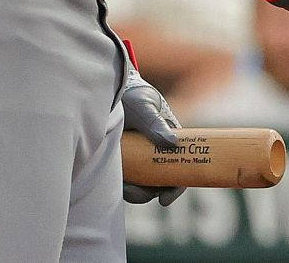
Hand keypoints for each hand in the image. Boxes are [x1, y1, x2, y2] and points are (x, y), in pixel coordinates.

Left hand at [120, 70, 183, 205]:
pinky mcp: (121, 163)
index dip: (177, 186)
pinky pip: (124, 181)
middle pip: (160, 182)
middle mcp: (155, 154)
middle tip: (138, 193)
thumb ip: (155, 123)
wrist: (109, 90)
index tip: (165, 198)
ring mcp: (138, 160)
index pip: (180, 167)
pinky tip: (118, 181)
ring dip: (135, 192)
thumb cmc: (133, 96)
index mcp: (168, 141)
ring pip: (141, 186)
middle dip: (151, 193)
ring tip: (125, 186)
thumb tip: (172, 143)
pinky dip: (123, 186)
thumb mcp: (144, 107)